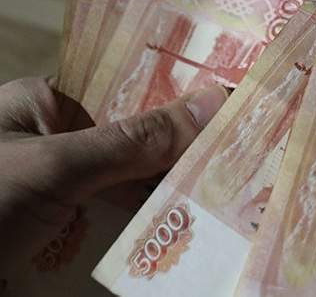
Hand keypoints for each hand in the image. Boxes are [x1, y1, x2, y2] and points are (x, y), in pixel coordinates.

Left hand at [0, 77, 226, 272]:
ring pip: (133, 193)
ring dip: (172, 203)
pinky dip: (149, 242)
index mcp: (47, 107)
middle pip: (139, 145)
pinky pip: (119, 234)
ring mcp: (61, 197)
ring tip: (236, 201)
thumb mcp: (55, 166)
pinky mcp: (64, 242)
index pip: (129, 90)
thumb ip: (134, 140)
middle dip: (186, 155)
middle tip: (251, 157)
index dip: (182, 96)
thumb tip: (217, 102)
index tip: (239, 104)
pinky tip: (193, 240)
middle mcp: (58, 146)